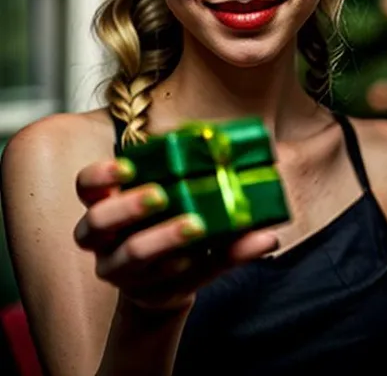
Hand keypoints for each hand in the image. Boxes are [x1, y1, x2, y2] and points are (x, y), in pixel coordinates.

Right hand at [74, 158, 278, 311]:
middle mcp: (105, 242)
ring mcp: (126, 273)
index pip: (86, 187)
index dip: (101, 176)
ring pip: (135, 258)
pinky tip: (251, 244)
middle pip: (97, 224)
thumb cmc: (162, 222)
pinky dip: (224, 259)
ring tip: (198, 226)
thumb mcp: (164, 196)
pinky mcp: (159, 294)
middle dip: (128, 208)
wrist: (163, 284)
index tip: (128, 167)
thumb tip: (224, 142)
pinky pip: (191, 278)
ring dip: (166, 238)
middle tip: (161, 196)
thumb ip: (183, 173)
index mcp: (104, 206)